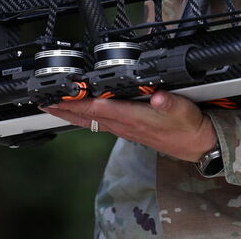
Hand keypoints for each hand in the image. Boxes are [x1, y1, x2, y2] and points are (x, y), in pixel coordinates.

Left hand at [44, 90, 216, 162]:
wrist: (198, 145)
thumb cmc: (189, 127)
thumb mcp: (183, 110)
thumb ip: (170, 102)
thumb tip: (158, 95)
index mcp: (134, 117)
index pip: (99, 109)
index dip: (77, 103)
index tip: (58, 98)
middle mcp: (126, 125)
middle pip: (88, 117)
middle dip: (64, 110)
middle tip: (43, 103)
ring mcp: (126, 129)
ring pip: (91, 121)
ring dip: (71, 114)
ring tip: (54, 107)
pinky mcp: (129, 130)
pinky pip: (100, 124)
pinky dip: (86, 117)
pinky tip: (80, 114)